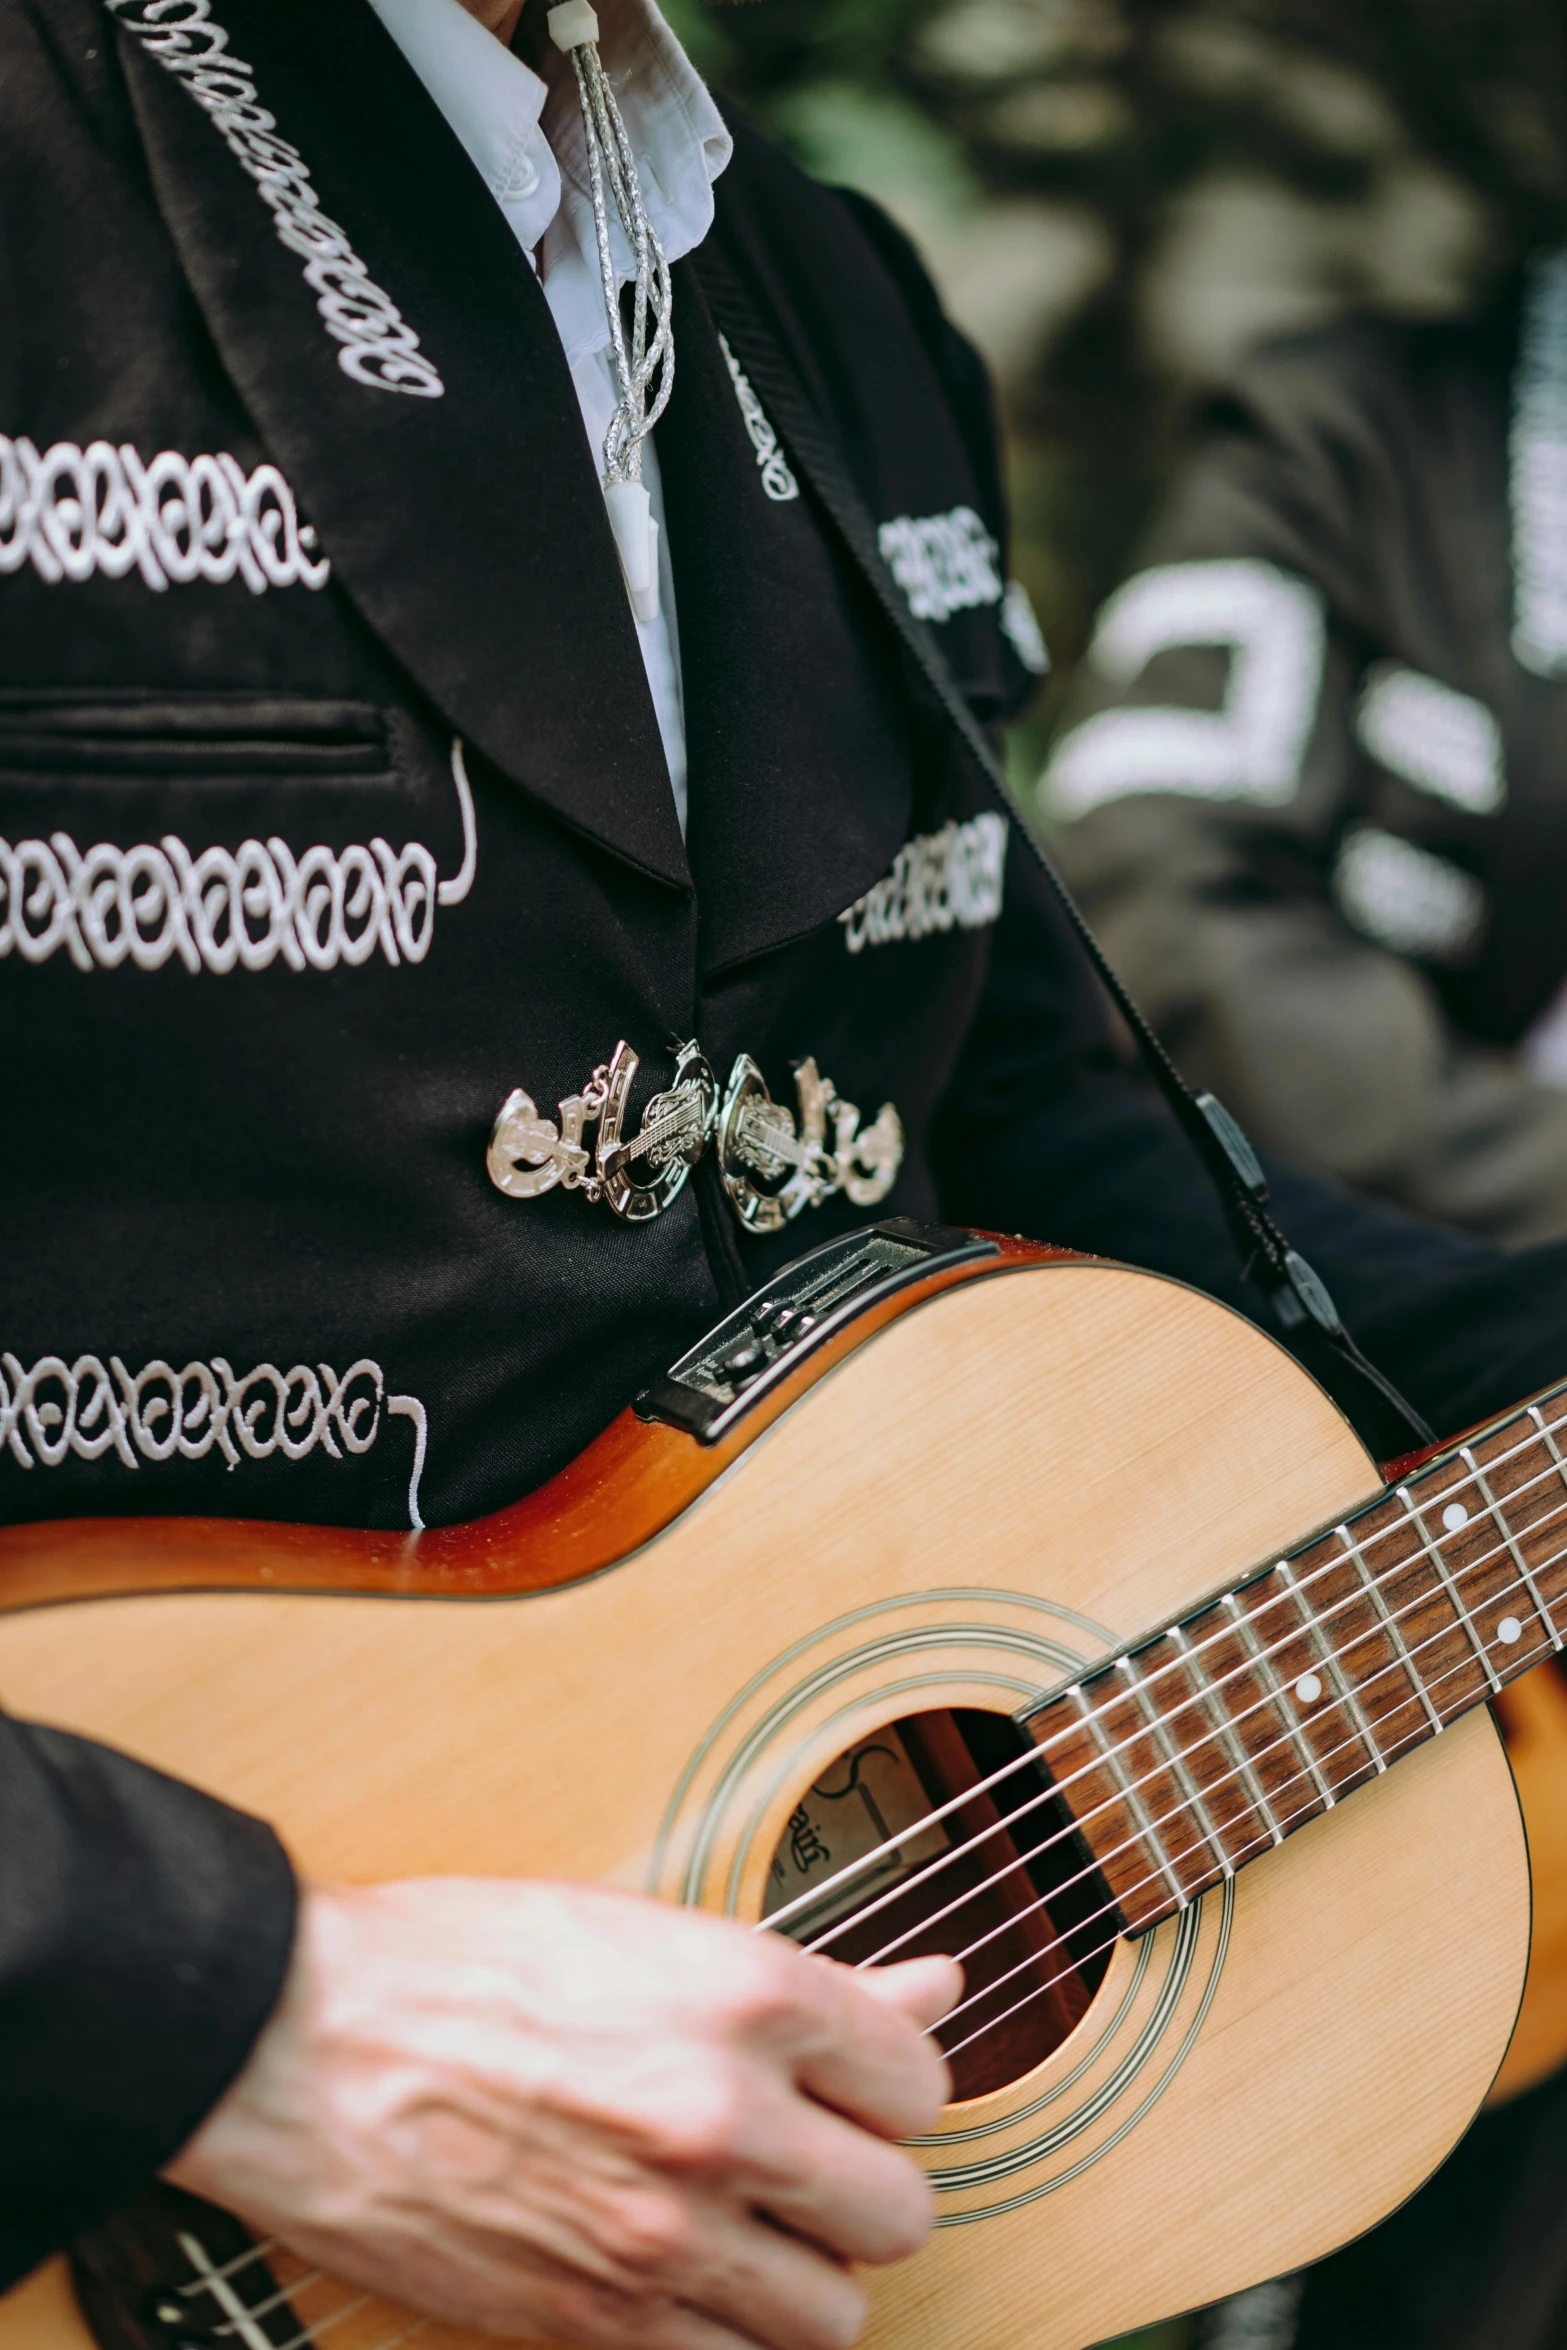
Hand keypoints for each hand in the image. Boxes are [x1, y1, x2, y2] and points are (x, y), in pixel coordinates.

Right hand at [167, 1879, 959, 2348]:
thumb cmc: (458, 1964)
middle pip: (899, 2208)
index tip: (851, 2089)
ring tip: (749, 2226)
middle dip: (861, 2186)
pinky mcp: (597, 2322)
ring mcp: (664, 2232)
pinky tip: (688, 2279)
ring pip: (836, 2311)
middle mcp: (724, 2117)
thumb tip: (932, 1986)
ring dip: (805, 2273)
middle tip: (804, 2161)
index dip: (889, 2087)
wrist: (304, 2042)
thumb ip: (811, 1982)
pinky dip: (728, 2335)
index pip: (920, 2081)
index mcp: (746, 1996)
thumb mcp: (647, 1933)